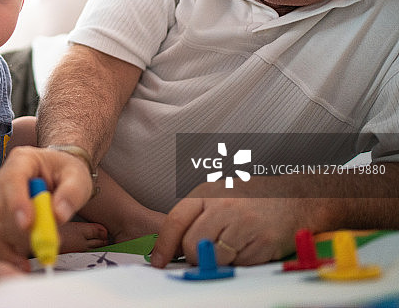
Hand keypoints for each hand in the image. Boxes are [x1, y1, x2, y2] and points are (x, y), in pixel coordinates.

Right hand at [0, 145, 93, 269]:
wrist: (61, 174)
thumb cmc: (68, 172)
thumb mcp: (78, 177)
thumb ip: (71, 193)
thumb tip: (58, 215)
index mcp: (22, 160)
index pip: (13, 180)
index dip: (17, 202)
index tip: (27, 223)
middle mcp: (5, 178)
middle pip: (4, 206)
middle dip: (23, 229)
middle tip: (47, 244)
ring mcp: (1, 199)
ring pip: (2, 225)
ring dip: (21, 241)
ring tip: (47, 249)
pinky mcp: (4, 218)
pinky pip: (1, 238)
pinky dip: (11, 253)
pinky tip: (23, 264)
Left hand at [149, 178, 315, 267]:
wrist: (298, 197)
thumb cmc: (254, 198)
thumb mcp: (219, 195)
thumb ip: (196, 216)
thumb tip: (172, 246)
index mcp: (208, 192)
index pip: (176, 220)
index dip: (164, 245)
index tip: (158, 261)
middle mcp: (225, 205)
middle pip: (193, 244)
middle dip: (196, 255)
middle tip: (209, 251)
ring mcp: (245, 223)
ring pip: (215, 258)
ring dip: (221, 260)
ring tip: (235, 244)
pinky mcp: (264, 241)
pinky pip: (240, 265)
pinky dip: (242, 262)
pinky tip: (251, 245)